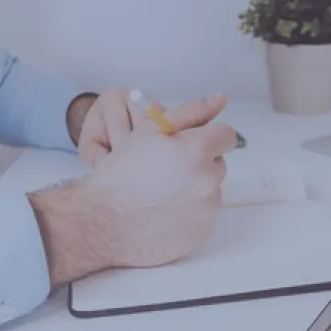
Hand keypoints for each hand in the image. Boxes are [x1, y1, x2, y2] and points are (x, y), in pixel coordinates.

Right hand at [30, 94, 236, 285]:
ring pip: (211, 190)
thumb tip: (221, 98)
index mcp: (196, 151)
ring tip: (163, 194)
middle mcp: (207, 180)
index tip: (190, 146)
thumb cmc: (121, 175)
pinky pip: (205, 214)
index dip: (207, 138)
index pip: (226, 136)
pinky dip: (191, 212)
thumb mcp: (149, 132)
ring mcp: (207, 209)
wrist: (104, 223)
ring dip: (195, 188)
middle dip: (199, 164)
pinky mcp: (203, 231)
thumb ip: (190, 112)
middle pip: (218, 164)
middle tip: (167, 172)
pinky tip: (166, 212)